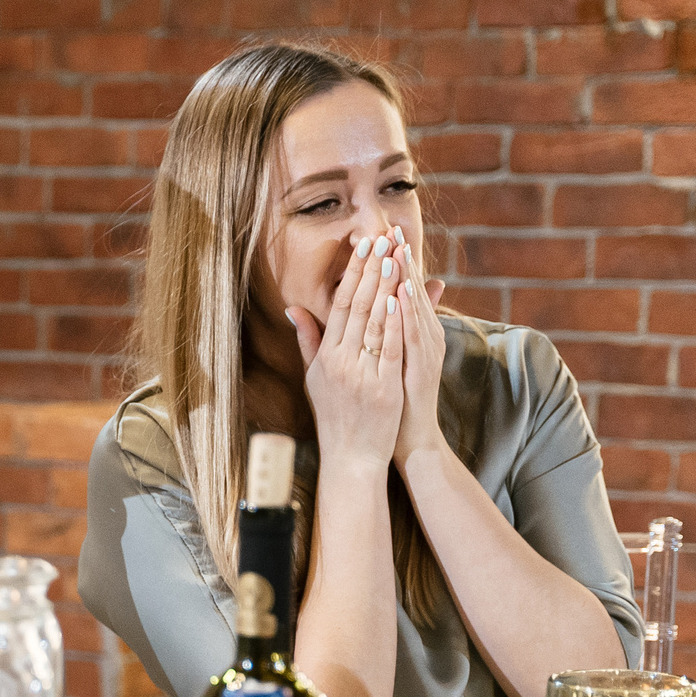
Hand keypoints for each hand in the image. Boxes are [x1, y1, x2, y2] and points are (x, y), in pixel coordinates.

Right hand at [286, 231, 406, 475]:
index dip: (352, 273)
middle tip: (382, 238)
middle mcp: (340, 362)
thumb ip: (307, 341)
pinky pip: (390, 349)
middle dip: (371, 270)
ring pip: (375, 322)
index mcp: (326, 357)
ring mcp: (361, 375)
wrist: (350, 458)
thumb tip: (293, 309)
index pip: (339, 305)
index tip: (364, 246)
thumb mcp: (314, 378)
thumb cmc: (335, 417)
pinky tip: (402, 299)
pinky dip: (395, 323)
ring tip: (395, 256)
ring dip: (386, 287)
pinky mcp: (383, 388)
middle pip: (357, 307)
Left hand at [379, 226, 450, 468]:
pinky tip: (402, 293)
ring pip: (416, 309)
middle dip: (402, 260)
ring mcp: (425, 352)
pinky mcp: (421, 368)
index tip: (382, 233)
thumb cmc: (395, 399)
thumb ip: (386, 329)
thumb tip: (383, 302)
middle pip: (413, 292)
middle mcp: (424, 338)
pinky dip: (409, 314)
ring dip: (407, 279)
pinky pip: (414, 337)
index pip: (403, 290)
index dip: (394, 262)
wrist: (409, 438)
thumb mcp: (389, 359)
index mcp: (413, 333)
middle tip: (392, 228)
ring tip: (398, 250)